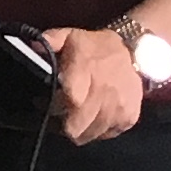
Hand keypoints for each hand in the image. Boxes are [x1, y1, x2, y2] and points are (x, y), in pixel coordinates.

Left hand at [44, 26, 147, 145]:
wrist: (136, 52)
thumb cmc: (94, 47)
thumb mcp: (70, 36)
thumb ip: (51, 40)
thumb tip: (34, 47)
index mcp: (87, 69)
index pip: (70, 100)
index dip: (55, 107)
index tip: (44, 104)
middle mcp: (105, 91)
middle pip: (78, 124)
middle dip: (62, 124)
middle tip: (56, 116)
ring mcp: (120, 107)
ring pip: (91, 134)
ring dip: (79, 130)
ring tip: (72, 118)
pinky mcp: (130, 118)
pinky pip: (107, 134)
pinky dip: (97, 130)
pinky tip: (92, 118)